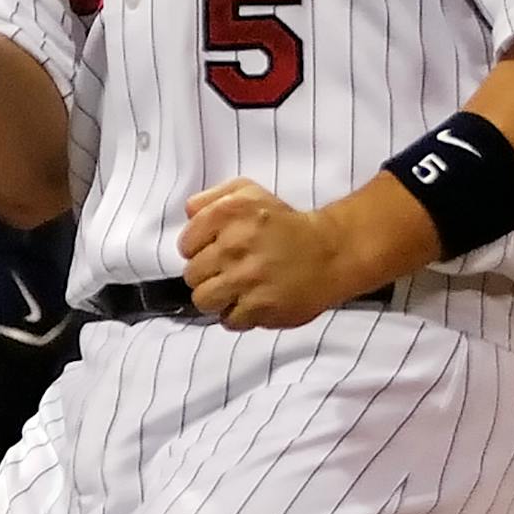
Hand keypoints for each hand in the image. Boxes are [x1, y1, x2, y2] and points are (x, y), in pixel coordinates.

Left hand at [0, 212, 80, 495]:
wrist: (22, 238)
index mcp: (16, 380)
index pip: (3, 434)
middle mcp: (45, 376)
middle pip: (32, 423)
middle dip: (20, 450)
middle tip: (13, 480)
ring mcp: (60, 357)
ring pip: (48, 401)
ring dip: (36, 423)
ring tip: (29, 450)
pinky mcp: (69, 338)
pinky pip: (57, 377)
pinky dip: (48, 394)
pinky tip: (42, 401)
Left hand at [175, 178, 361, 330]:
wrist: (328, 251)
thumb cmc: (284, 223)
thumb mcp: (247, 192)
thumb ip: (210, 198)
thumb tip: (188, 216)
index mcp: (228, 213)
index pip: (185, 244)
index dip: (197, 250)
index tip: (213, 251)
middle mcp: (234, 245)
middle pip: (192, 275)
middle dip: (207, 275)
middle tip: (228, 272)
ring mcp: (247, 278)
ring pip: (204, 300)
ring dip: (217, 299)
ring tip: (234, 291)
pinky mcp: (261, 307)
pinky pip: (229, 320)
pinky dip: (237, 316)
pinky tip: (251, 303)